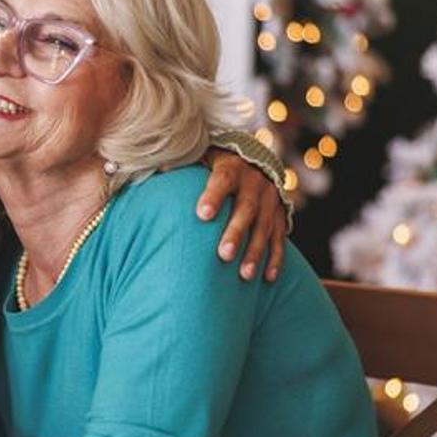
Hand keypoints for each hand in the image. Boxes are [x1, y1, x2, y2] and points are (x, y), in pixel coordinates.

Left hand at [195, 149, 286, 281]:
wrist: (255, 161)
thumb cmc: (214, 165)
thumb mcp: (201, 158)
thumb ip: (182, 166)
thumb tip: (156, 171)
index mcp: (232, 167)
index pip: (223, 180)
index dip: (214, 196)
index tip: (202, 215)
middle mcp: (255, 183)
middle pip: (247, 209)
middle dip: (236, 232)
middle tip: (224, 254)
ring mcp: (270, 200)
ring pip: (264, 227)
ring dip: (255, 251)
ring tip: (244, 275)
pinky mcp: (280, 215)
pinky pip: (279, 238)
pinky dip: (275, 258)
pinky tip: (268, 278)